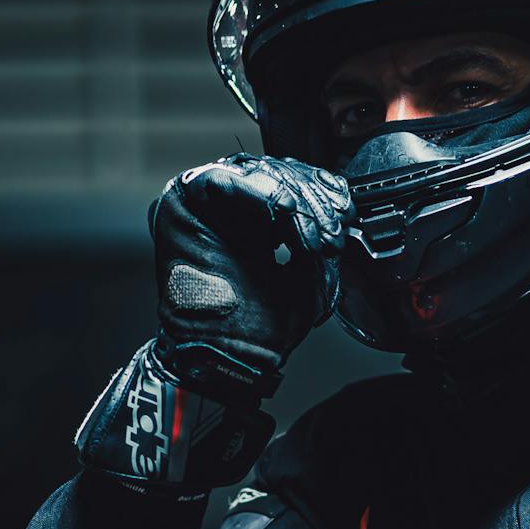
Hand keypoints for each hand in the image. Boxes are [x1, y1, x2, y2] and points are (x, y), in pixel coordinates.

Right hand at [151, 155, 350, 404]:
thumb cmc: (262, 328)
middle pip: (280, 172)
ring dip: (295, 201)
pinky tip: (283, 210)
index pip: (295, 183)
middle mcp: (233, 209)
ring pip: (259, 171)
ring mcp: (208, 203)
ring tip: (310, 239)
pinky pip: (224, 178)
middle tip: (329, 232)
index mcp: (260, 223)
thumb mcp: (312, 275)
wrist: (229, 356)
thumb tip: (338, 211)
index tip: (345, 212)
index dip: (323, 192)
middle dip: (313, 200)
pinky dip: (260, 191)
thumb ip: (321, 238)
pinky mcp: (183, 200)